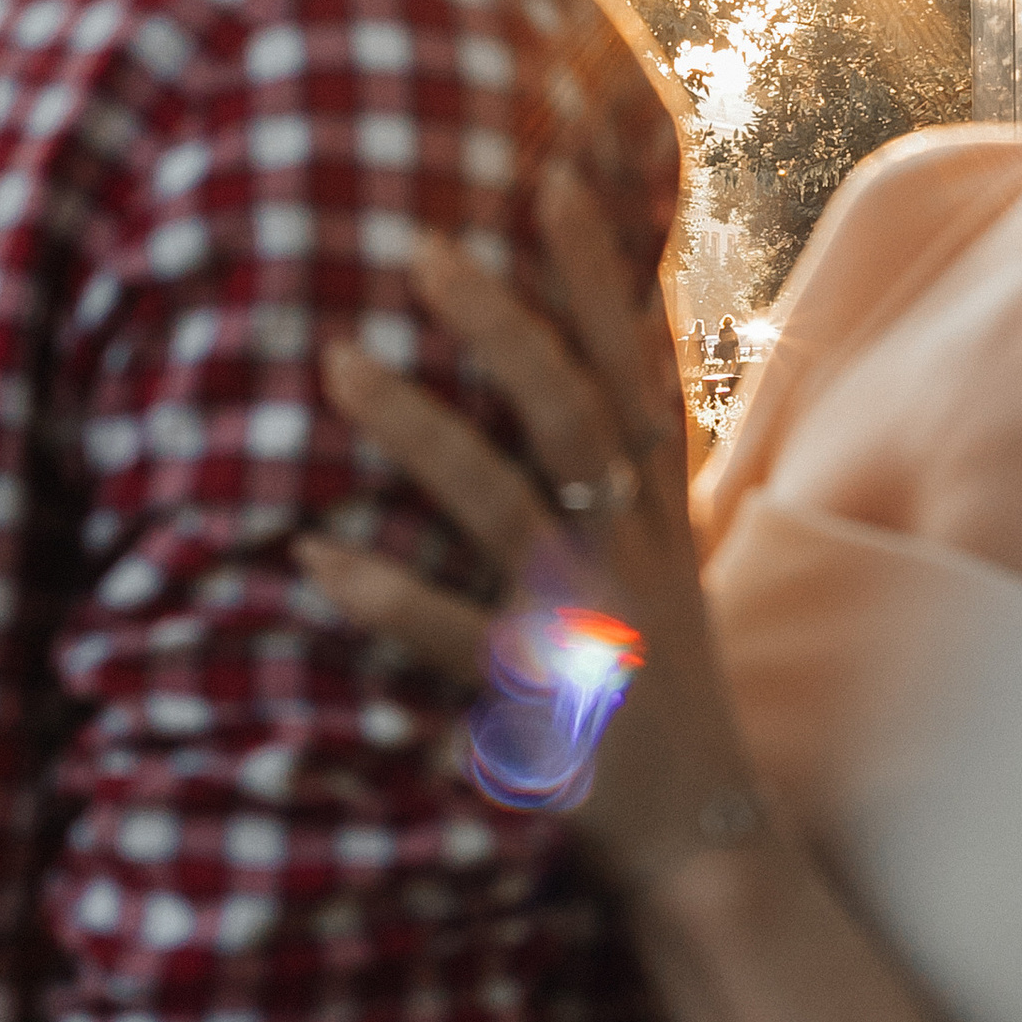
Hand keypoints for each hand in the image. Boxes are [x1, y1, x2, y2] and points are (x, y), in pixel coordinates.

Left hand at [298, 166, 762, 885]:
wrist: (710, 841)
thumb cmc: (664, 686)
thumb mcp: (664, 560)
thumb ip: (623, 470)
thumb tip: (587, 365)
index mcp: (662, 512)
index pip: (638, 369)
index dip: (603, 275)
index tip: (556, 179)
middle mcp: (636, 552)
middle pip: (576, 413)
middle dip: (506, 324)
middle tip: (424, 246)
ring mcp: (592, 626)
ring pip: (510, 508)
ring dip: (423, 432)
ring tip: (338, 366)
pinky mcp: (547, 705)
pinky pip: (456, 642)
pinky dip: (386, 597)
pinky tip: (312, 556)